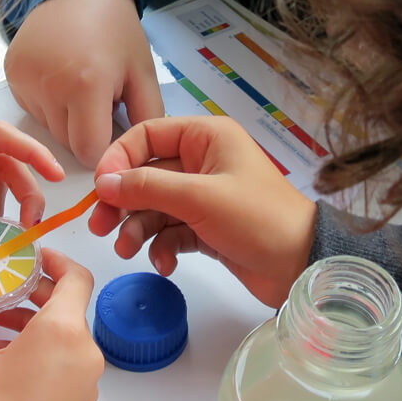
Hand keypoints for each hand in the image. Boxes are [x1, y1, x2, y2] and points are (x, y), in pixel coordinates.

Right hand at [0, 249, 102, 400]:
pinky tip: (2, 360)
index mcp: (64, 332)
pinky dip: (42, 349)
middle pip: (70, 306)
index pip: (76, 278)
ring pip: (67, 336)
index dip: (55, 259)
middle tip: (1, 288)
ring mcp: (87, 381)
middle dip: (36, 292)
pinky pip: (67, 361)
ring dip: (34, 323)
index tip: (29, 254)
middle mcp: (86, 352)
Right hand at [5, 0, 163, 165]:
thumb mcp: (143, 73)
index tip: (113, 127)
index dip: (104, 146)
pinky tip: (60, 76)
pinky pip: (32, 109)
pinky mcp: (11, 73)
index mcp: (86, 85)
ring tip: (79, 84)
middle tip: (100, 98)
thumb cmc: (116, 30)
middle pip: (67, 143)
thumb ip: (146, 119)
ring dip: (66, 118)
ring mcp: (25, 79)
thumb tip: (136, 158)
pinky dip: (48, 103)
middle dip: (86, 130)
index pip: (88, 150)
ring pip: (48, 128)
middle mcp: (49, 85)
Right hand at [90, 117, 316, 306]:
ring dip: (138, 230)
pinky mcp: (207, 228)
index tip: (100, 189)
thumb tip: (103, 183)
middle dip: (123, 202)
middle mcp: (203, 161)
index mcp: (206, 137)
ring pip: (155, 207)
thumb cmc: (256, 219)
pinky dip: (163, 247)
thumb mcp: (199, 198)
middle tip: (100, 229)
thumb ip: (147, 187)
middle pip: (146, 175)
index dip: (119, 159)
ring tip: (129, 252)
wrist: (301, 265)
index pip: (147, 135)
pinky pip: (171, 232)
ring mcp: (205, 197)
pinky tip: (166, 264)